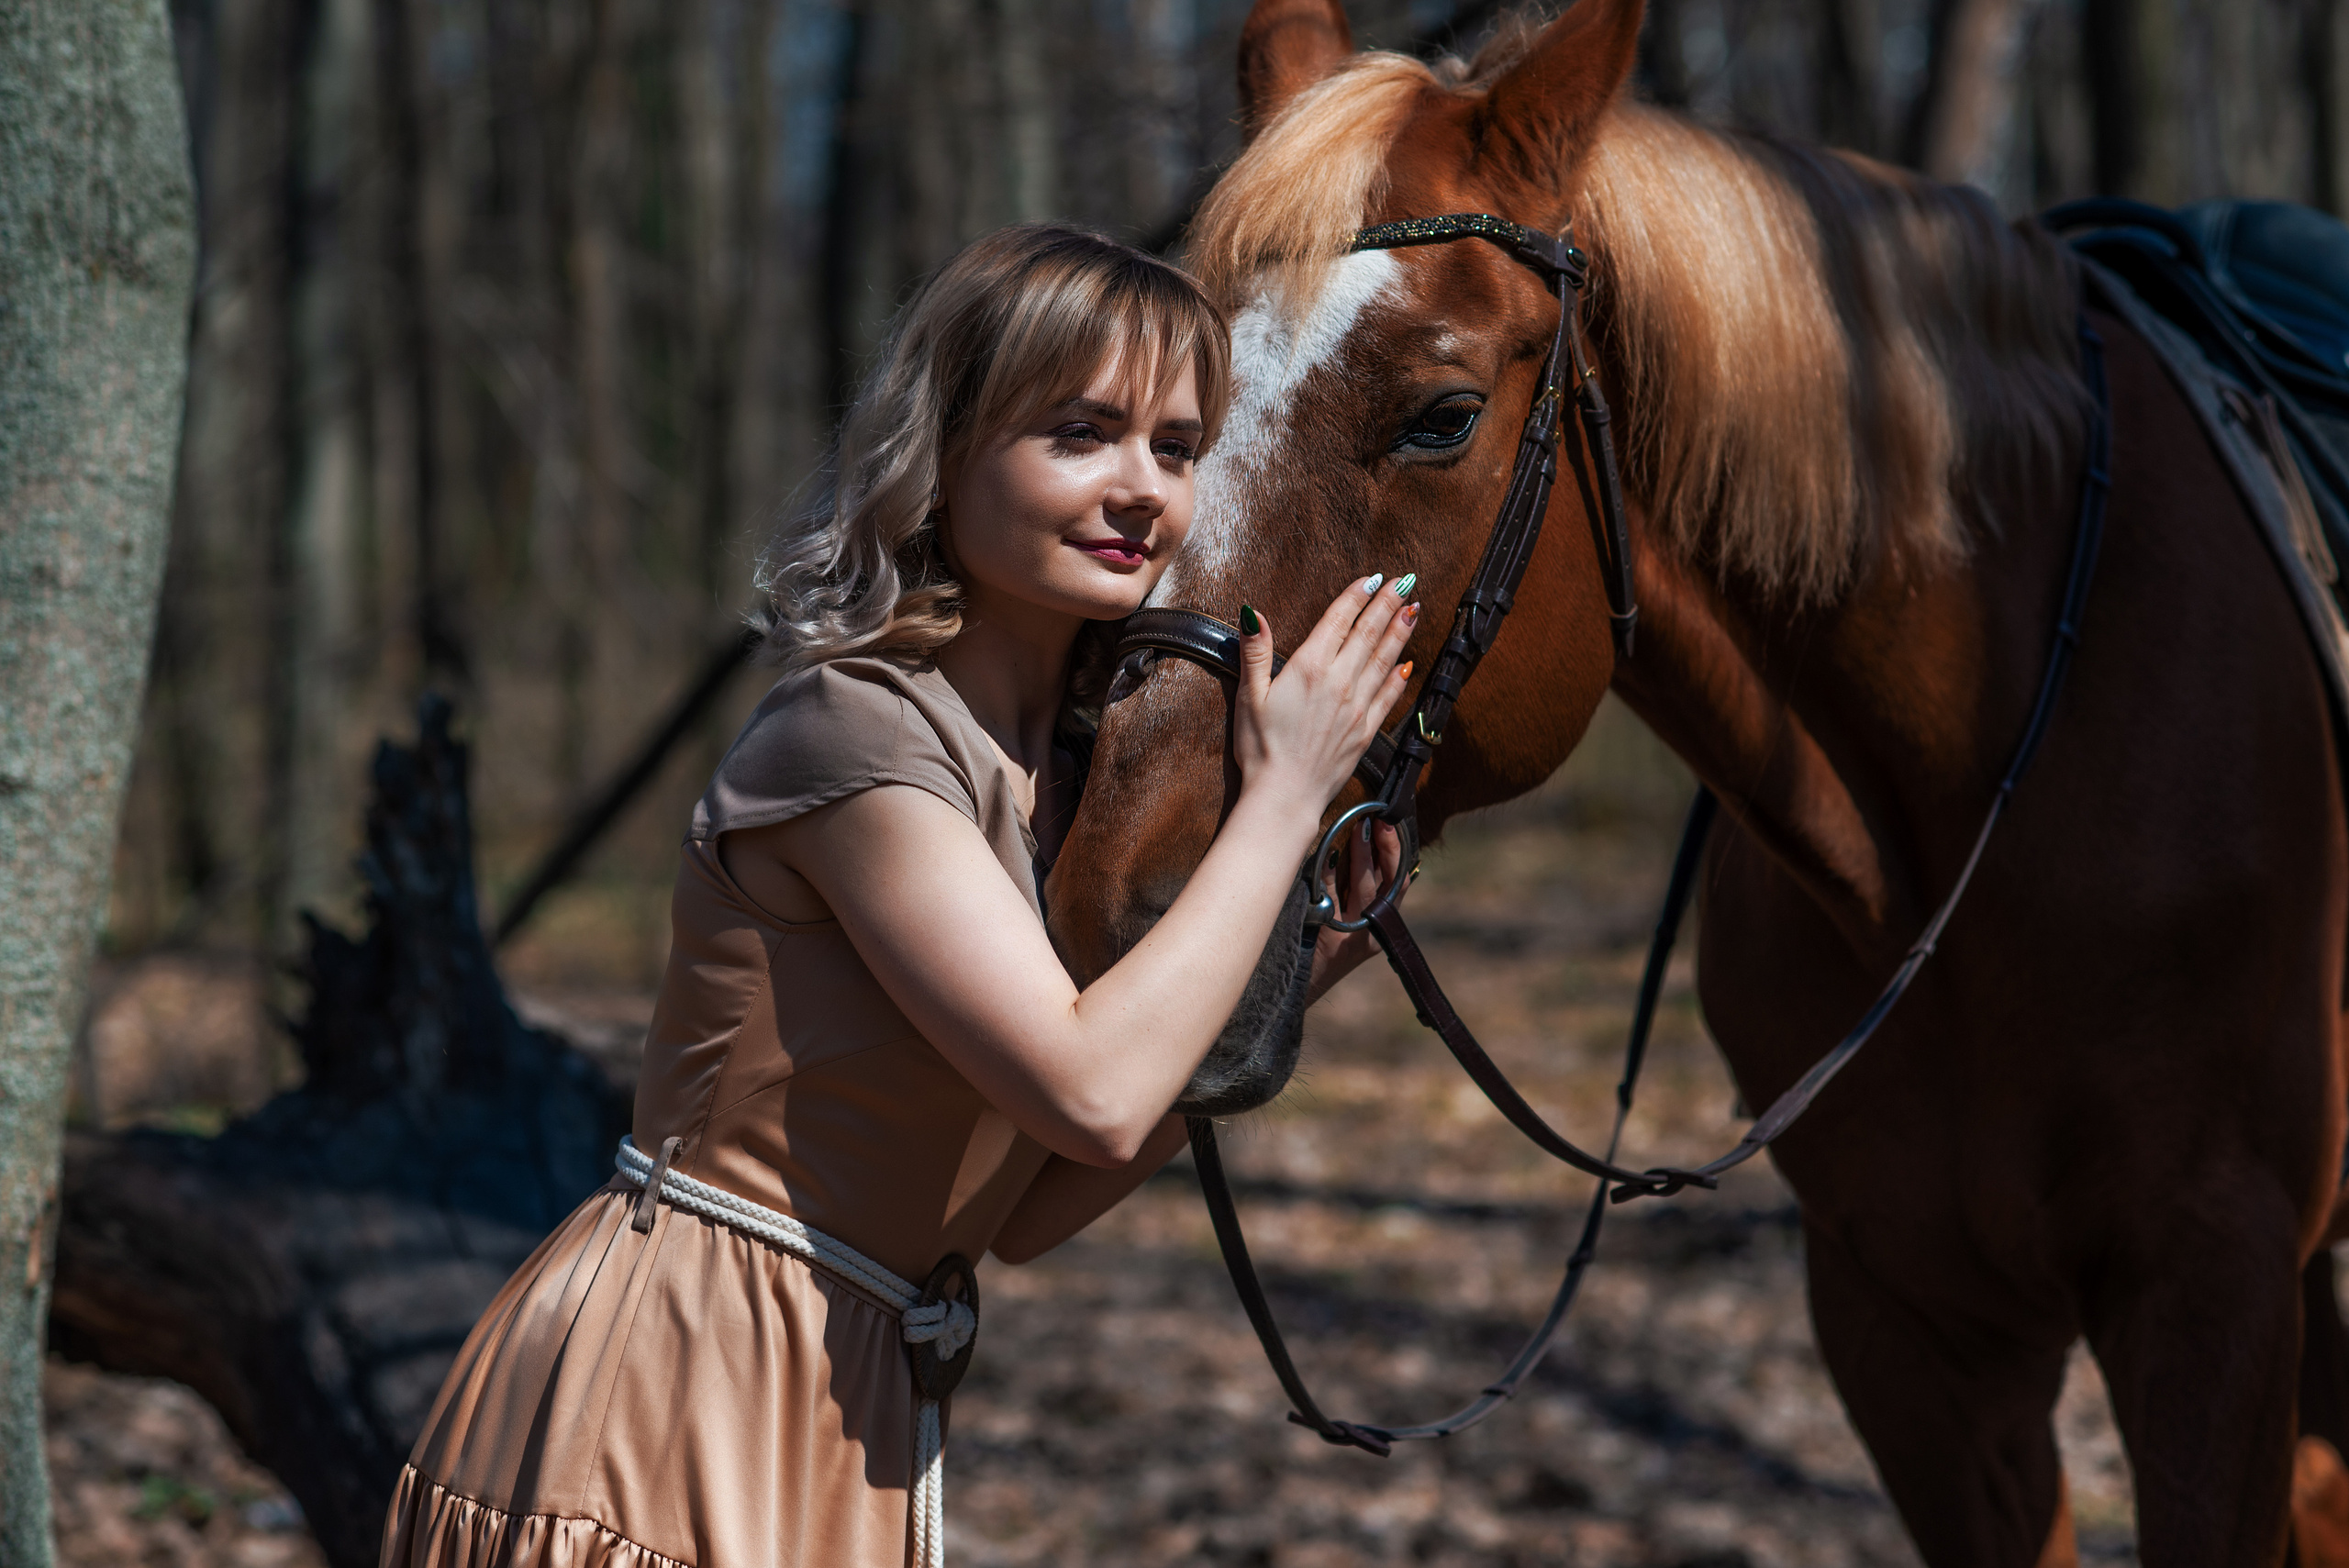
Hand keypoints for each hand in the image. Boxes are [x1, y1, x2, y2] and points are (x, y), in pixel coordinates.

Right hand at [1230, 574, 1416, 811]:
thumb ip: (1254, 652)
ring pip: (1385, 659)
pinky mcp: (1366, 730)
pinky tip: (1409, 662)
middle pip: (1369, 633)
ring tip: (1414, 608)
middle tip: (1405, 582)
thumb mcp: (1248, 696)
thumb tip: (1252, 614)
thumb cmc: (1260, 748)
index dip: (1356, 596)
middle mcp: (1339, 681)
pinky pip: (1389, 696)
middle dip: (1388, 604)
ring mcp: (1357, 706)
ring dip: (1400, 631)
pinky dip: (1400, 676)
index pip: (1338, 620)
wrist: (1285, 796)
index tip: (1372, 578)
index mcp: (1308, 668)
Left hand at [1307, 816, 1406, 1004]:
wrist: (1297, 987)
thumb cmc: (1316, 946)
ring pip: (1366, 890)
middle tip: (1382, 820)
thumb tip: (1351, 845)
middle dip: (1388, 848)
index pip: (1399, 881)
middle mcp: (1374, 930)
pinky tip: (1325, 854)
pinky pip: (1333, 901)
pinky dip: (1329, 876)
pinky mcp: (1336, 942)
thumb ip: (1349, 888)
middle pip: (1390, 883)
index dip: (1398, 851)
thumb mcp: (1342, 917)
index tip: (1391, 822)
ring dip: (1364, 856)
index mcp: (1380, 921)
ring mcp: (1357, 937)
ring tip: (1361, 829)